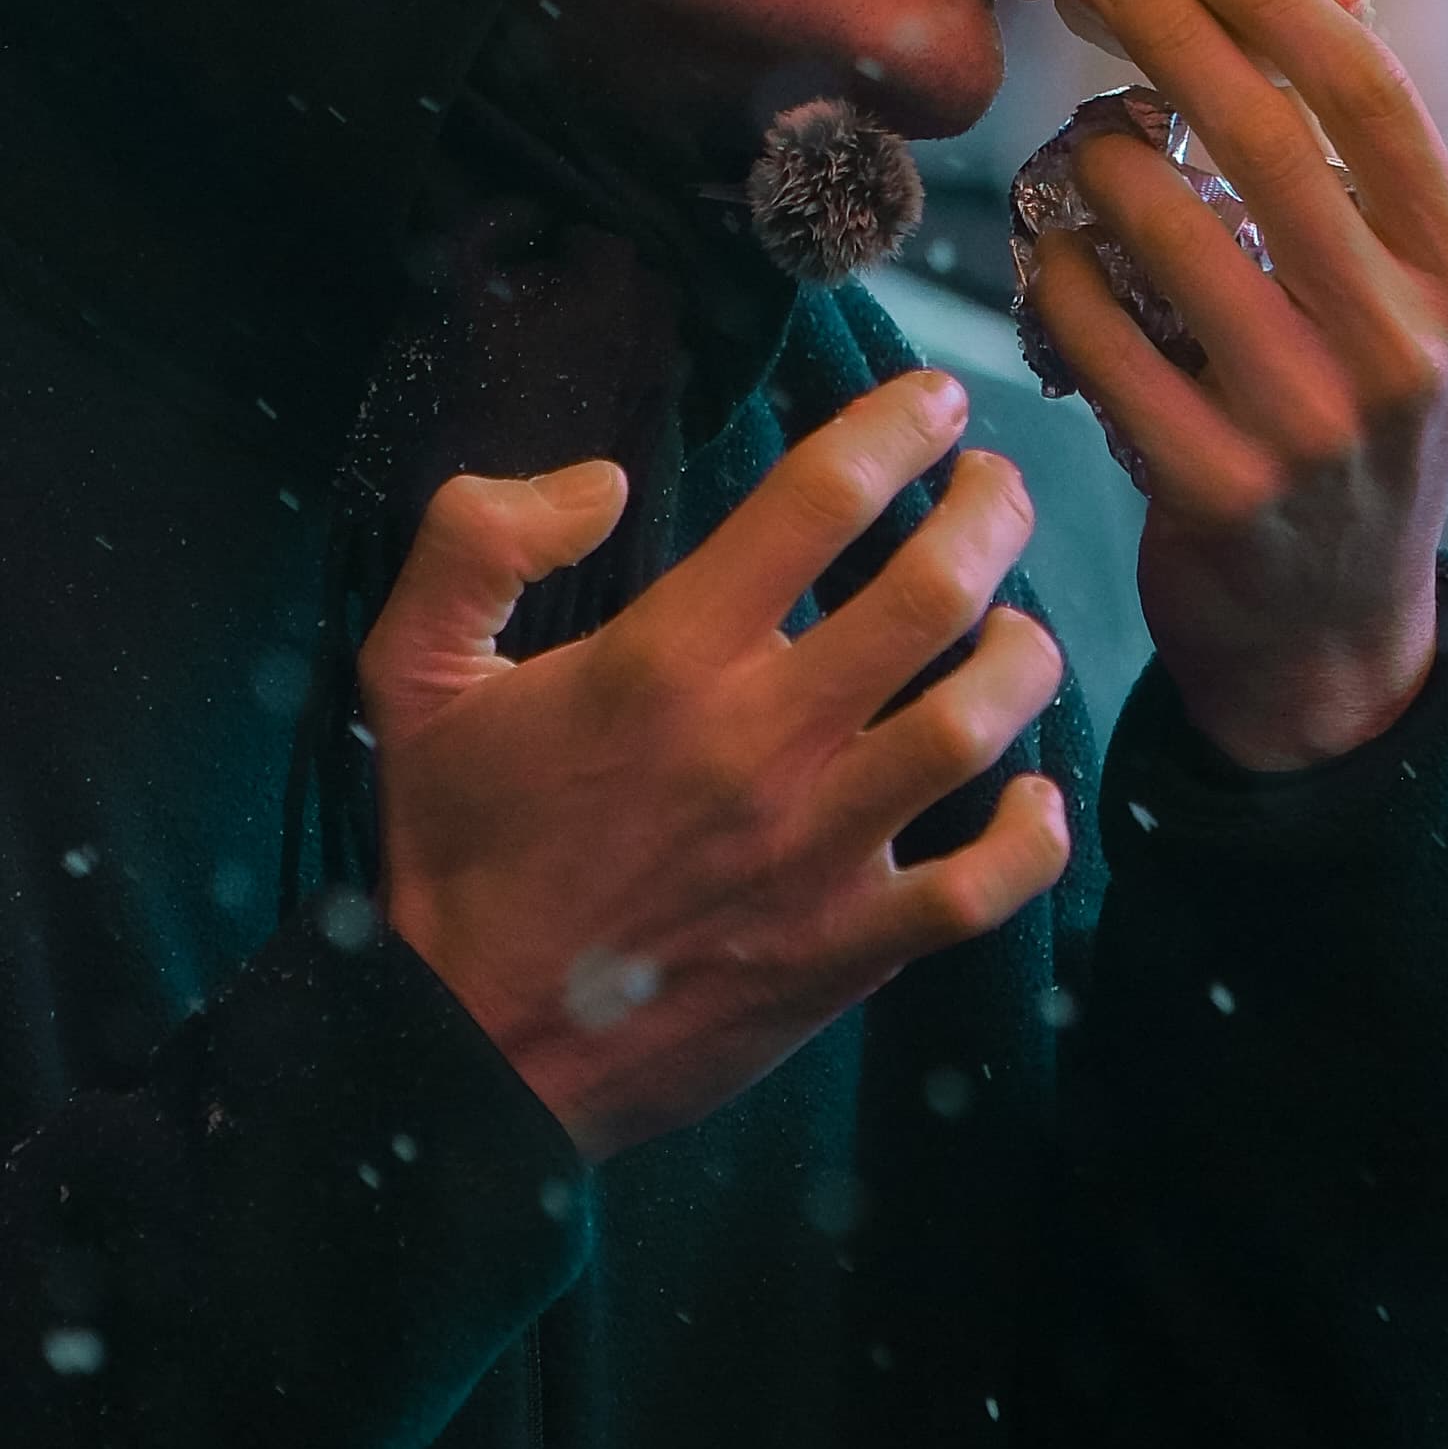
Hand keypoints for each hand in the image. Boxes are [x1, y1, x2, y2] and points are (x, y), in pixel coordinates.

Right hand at [359, 372, 1069, 1161]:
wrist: (471, 1046)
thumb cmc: (454, 846)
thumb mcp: (414, 670)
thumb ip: (475, 541)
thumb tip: (601, 483)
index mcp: (666, 659)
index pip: (818, 503)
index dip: (894, 429)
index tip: (934, 402)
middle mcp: (762, 743)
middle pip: (930, 593)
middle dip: (988, 514)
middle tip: (997, 486)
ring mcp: (817, 850)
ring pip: (976, 722)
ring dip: (1020, 651)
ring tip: (1016, 620)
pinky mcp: (847, 948)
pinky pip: (984, 887)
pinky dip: (1031, 835)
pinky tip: (1033, 793)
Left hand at [1020, 0, 1447, 773]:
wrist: (1331, 640)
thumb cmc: (1353, 425)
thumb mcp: (1407, 310)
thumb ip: (1364, 182)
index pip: (1373, 97)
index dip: (1278, 0)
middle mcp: (1404, 351)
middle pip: (1266, 137)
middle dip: (1170, 33)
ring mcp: (1309, 429)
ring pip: (1164, 228)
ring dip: (1100, 157)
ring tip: (1085, 143)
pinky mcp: (1212, 492)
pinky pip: (1096, 333)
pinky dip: (1058, 272)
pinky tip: (1056, 253)